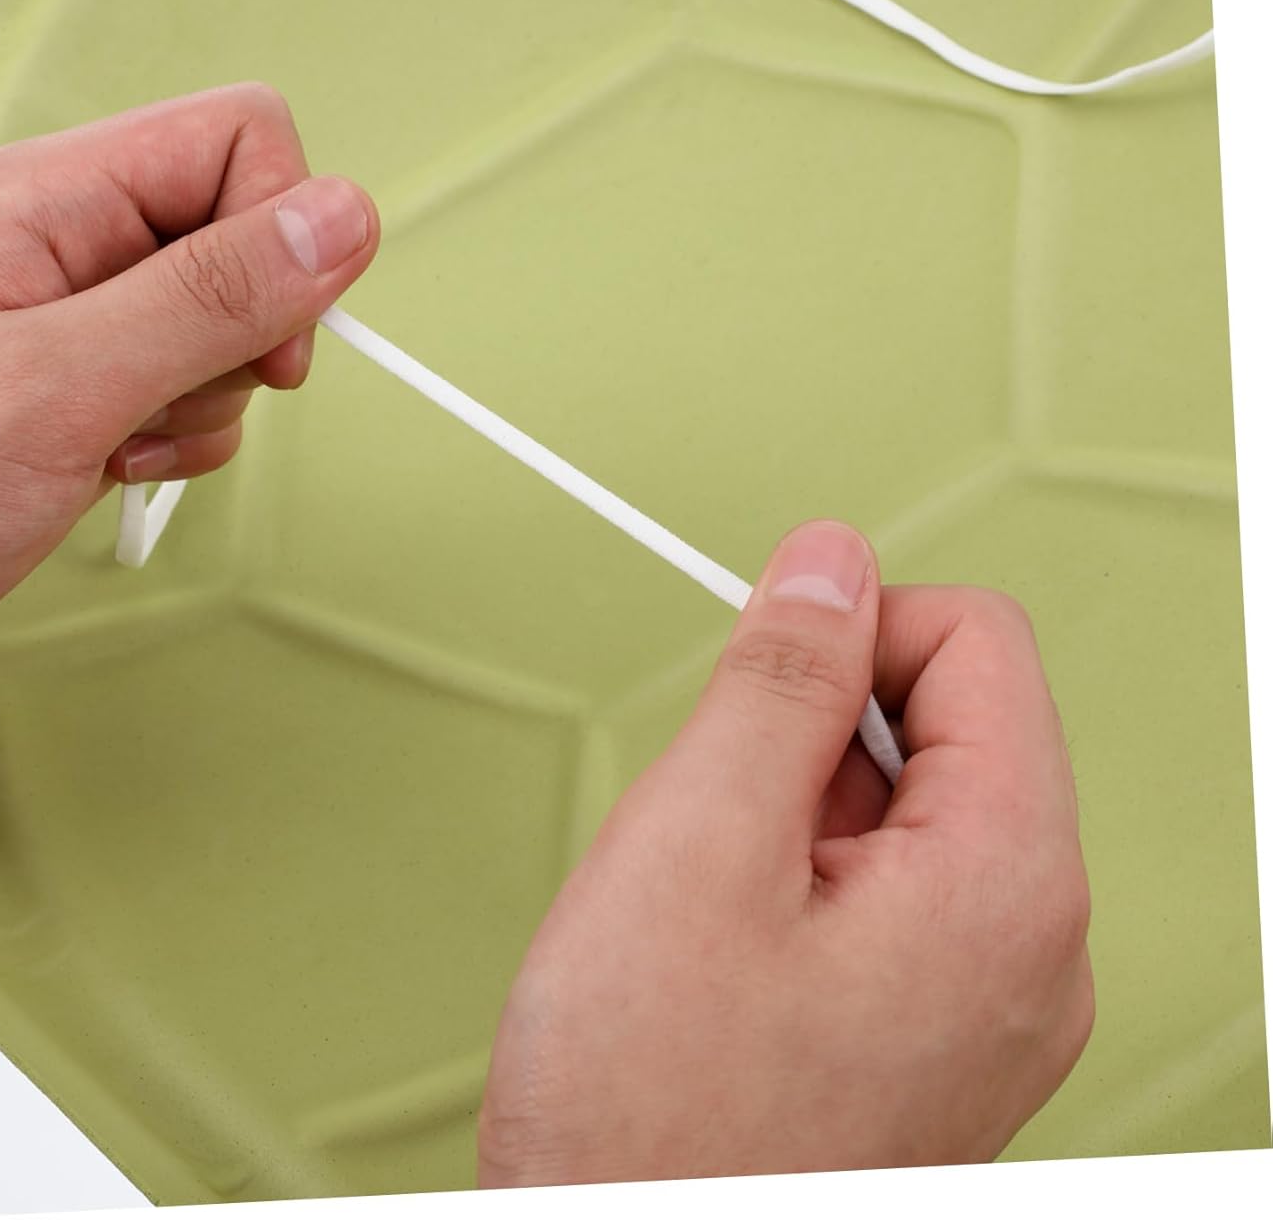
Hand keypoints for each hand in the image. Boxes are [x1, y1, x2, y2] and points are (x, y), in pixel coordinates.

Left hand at [0, 83, 379, 730]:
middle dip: (241, 334)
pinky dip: (178, 438)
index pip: (238, 140)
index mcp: (45, 197)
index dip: (283, 228)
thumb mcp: (58, 387)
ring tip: (113, 441)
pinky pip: (192, 388)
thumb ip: (212, 297)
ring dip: (205, 400)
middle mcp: (62, 241)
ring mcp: (72, 318)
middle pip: (242, 235)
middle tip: (167, 394)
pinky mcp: (79, 387)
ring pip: (226, 323)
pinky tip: (109, 466)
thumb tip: (343, 216)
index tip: (272, 335)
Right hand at [478, 520, 1092, 1184]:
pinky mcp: (930, 1034)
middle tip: (714, 823)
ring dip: (789, 812)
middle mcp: (1029, 947)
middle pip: (941, 722)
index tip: (757, 677)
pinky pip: (882, 889)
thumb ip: (779, 681)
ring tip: (706, 905)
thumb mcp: (696, 845)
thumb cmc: (651, 1119)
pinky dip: (793, 879)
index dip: (851, 627)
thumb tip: (831, 561)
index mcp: (1007, 883)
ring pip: (898, 806)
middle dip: (809, 734)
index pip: (977, 642)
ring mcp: (985, 1002)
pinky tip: (720, 950)